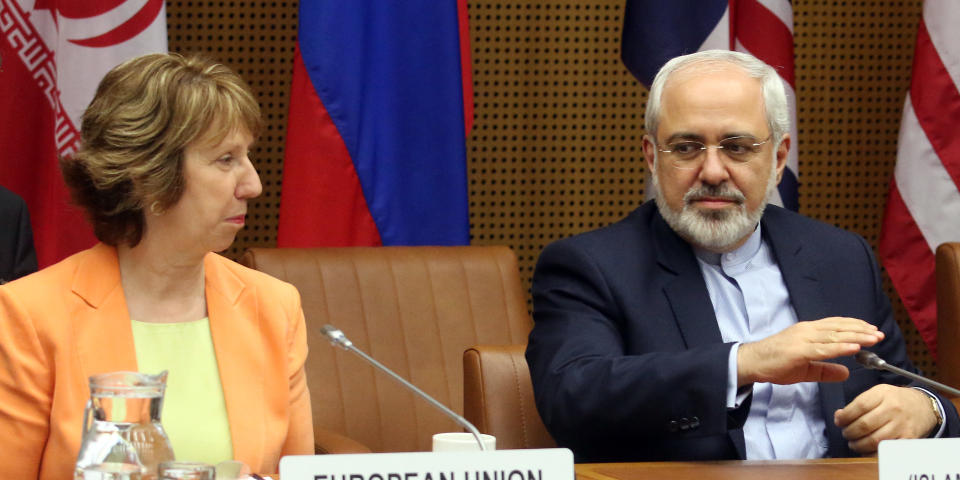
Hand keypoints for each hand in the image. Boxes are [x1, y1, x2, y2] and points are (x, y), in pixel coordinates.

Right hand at [737, 317, 882, 385]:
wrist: (752, 362)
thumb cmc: (775, 363)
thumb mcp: (806, 368)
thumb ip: (826, 370)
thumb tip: (847, 372)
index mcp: (808, 331)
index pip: (836, 324)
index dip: (855, 326)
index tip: (871, 329)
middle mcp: (807, 330)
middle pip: (839, 327)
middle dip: (861, 330)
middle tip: (879, 334)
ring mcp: (803, 339)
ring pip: (835, 335)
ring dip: (856, 336)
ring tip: (873, 338)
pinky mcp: (799, 351)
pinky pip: (824, 348)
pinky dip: (840, 347)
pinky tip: (854, 347)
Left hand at [834, 385, 937, 453]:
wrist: (923, 406)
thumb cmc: (895, 400)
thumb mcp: (878, 393)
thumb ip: (858, 403)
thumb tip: (839, 416)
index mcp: (883, 394)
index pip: (859, 406)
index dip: (845, 416)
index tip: (839, 421)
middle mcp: (893, 409)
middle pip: (864, 425)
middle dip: (849, 432)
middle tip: (846, 434)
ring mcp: (901, 425)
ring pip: (874, 440)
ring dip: (859, 444)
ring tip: (854, 443)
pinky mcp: (908, 439)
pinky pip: (886, 450)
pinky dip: (872, 453)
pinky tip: (866, 450)